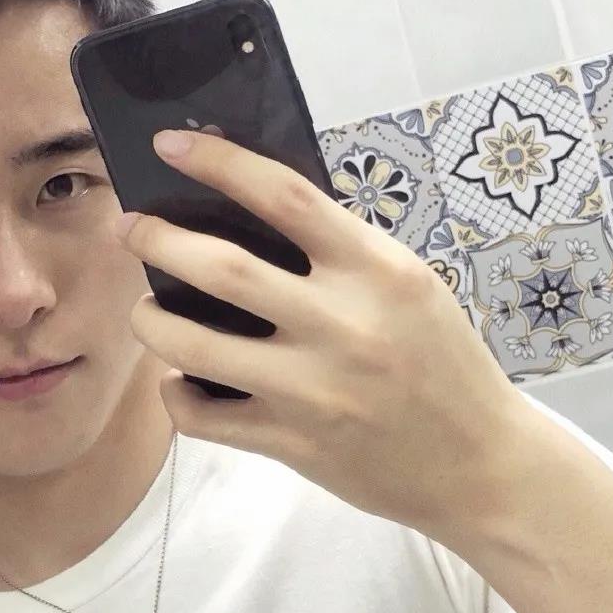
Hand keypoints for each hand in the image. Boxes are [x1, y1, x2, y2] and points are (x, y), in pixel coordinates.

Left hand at [114, 127, 532, 541]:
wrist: (481, 466)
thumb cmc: (443, 361)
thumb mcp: (408, 285)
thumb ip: (340, 252)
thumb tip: (247, 211)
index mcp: (378, 271)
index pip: (285, 196)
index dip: (219, 162)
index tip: (169, 145)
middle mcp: (343, 326)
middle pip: (222, 269)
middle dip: (158, 240)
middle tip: (131, 229)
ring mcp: (313, 391)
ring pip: (192, 347)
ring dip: (149, 321)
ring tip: (144, 309)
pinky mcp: (292, 444)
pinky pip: (201, 416)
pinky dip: (175, 394)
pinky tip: (180, 379)